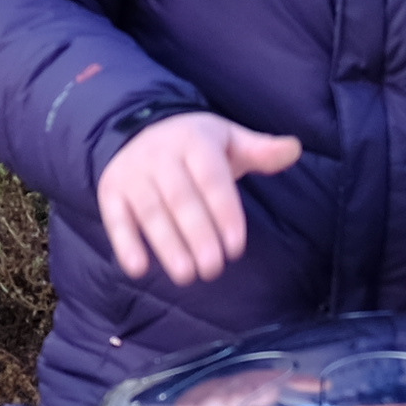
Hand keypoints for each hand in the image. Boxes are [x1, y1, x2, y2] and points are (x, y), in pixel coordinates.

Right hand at [96, 113, 301, 284]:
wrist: (137, 129)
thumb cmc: (195, 145)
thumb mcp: (228, 140)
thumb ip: (261, 150)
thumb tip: (295, 149)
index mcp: (194, 141)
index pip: (211, 179)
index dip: (224, 213)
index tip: (236, 247)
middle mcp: (159, 155)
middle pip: (180, 199)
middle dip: (198, 235)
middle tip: (214, 268)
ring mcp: (132, 174)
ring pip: (150, 212)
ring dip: (167, 245)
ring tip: (186, 275)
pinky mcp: (111, 191)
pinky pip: (115, 218)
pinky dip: (124, 243)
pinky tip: (138, 268)